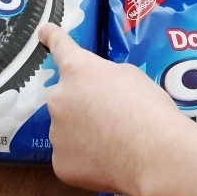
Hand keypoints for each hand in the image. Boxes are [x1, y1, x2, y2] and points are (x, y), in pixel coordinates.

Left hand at [39, 23, 196, 195]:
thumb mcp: (130, 76)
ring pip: (67, 129)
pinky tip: (108, 161)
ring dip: (83, 133)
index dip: (51, 37)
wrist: (153, 153)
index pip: (60, 47)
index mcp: (77, 69)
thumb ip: (106, 77)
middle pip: (66, 98)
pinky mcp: (60, 163)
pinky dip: (85, 159)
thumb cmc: (148, 108)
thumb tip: (100, 90)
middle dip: (83, 105)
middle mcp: (59, 97)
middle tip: (111, 117)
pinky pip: (70, 156)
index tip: (43, 32)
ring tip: (115, 142)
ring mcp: (56, 132)